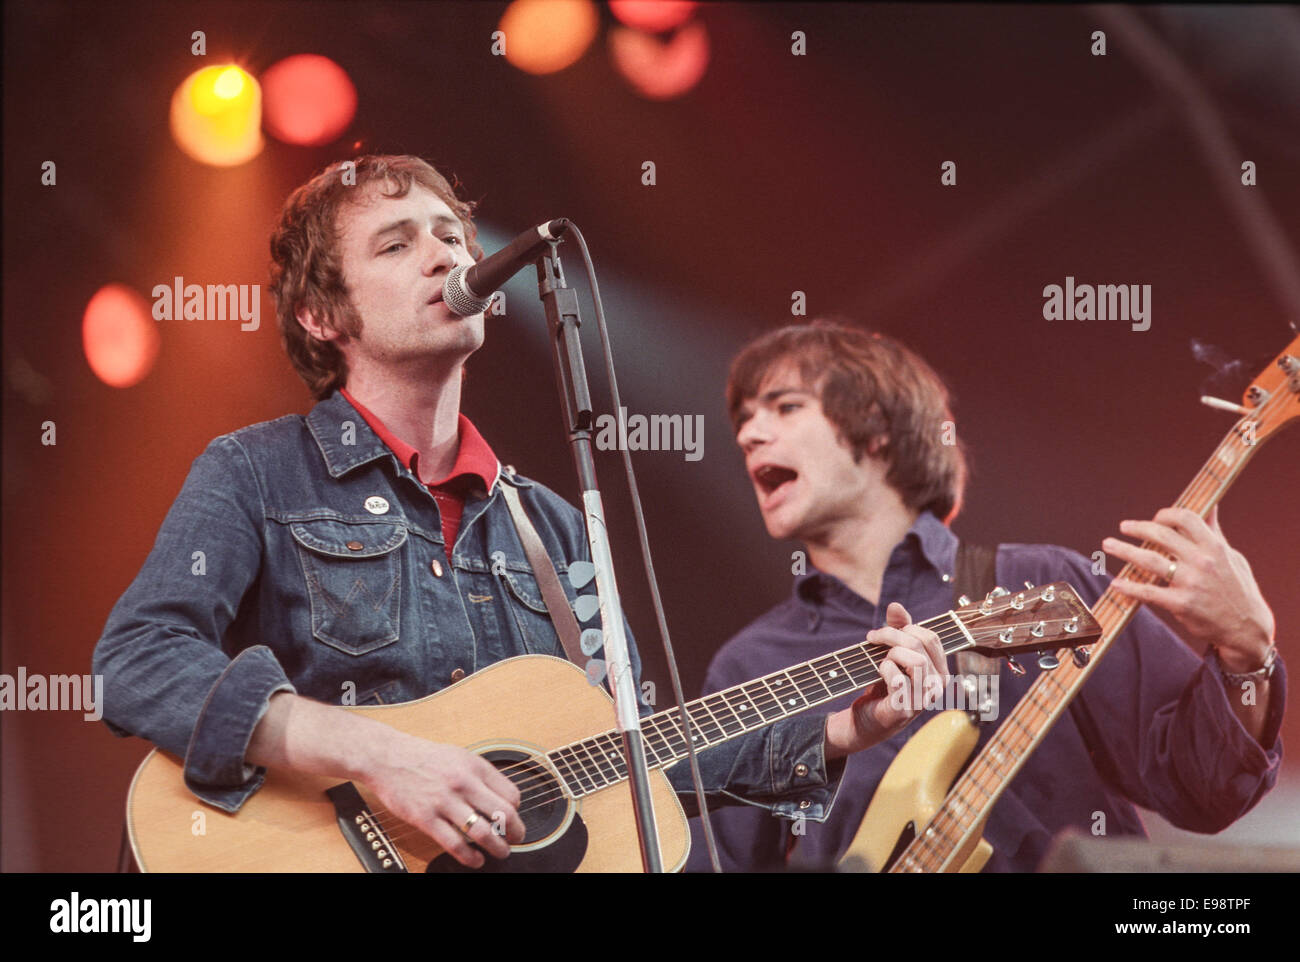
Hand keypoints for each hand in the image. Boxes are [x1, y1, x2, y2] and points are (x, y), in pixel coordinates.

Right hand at [363, 733, 525, 868]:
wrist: (387, 757)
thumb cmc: (424, 757)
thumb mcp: (459, 756)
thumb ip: (480, 775)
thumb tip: (502, 797)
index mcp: (475, 766)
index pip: (511, 794)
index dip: (516, 811)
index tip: (513, 818)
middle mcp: (463, 783)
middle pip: (504, 814)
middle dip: (516, 832)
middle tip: (517, 839)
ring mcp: (445, 802)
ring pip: (483, 832)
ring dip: (497, 848)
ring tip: (501, 852)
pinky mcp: (425, 818)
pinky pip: (454, 844)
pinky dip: (470, 856)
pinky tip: (475, 859)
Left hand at [826, 601, 950, 757]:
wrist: (867, 720)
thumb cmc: (884, 686)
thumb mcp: (892, 654)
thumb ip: (898, 629)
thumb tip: (895, 605)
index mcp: (939, 671)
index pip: (931, 637)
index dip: (906, 627)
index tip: (883, 630)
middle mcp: (937, 686)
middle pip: (920, 645)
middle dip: (892, 635)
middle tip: (872, 637)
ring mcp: (923, 699)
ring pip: (916, 660)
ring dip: (891, 654)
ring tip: (880, 660)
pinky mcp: (905, 709)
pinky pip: (899, 680)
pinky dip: (886, 671)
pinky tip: (880, 674)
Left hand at [1103, 506, 1275, 670]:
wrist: (1246, 628)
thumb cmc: (1237, 588)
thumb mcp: (1232, 557)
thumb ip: (1214, 533)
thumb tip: (1210, 506)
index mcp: (1215, 547)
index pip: (1186, 518)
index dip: (1166, 515)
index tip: (1155, 518)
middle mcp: (1203, 562)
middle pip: (1162, 536)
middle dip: (1138, 528)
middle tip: (1123, 527)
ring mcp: (1191, 583)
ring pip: (1149, 560)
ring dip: (1124, 551)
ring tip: (1108, 544)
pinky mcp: (1181, 604)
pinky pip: (1148, 592)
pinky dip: (1129, 587)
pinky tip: (1116, 583)